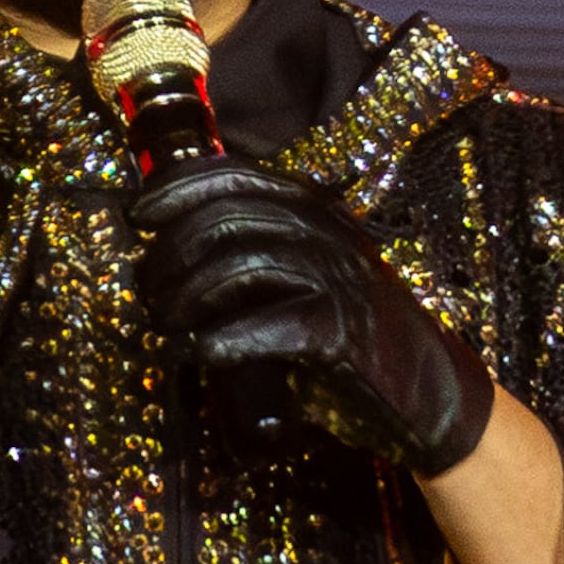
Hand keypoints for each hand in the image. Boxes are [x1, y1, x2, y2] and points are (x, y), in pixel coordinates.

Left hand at [134, 163, 496, 473]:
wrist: (427, 388)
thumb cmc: (351, 332)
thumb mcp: (307, 274)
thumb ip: (256, 250)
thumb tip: (167, 248)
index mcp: (315, 209)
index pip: (236, 175)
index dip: (177, 188)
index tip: (136, 215)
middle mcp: (328, 232)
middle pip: (227, 220)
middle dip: (170, 255)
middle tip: (146, 293)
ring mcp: (339, 280)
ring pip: (241, 265)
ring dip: (186, 296)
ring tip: (164, 324)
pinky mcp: (344, 333)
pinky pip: (270, 326)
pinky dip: (222, 339)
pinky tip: (197, 352)